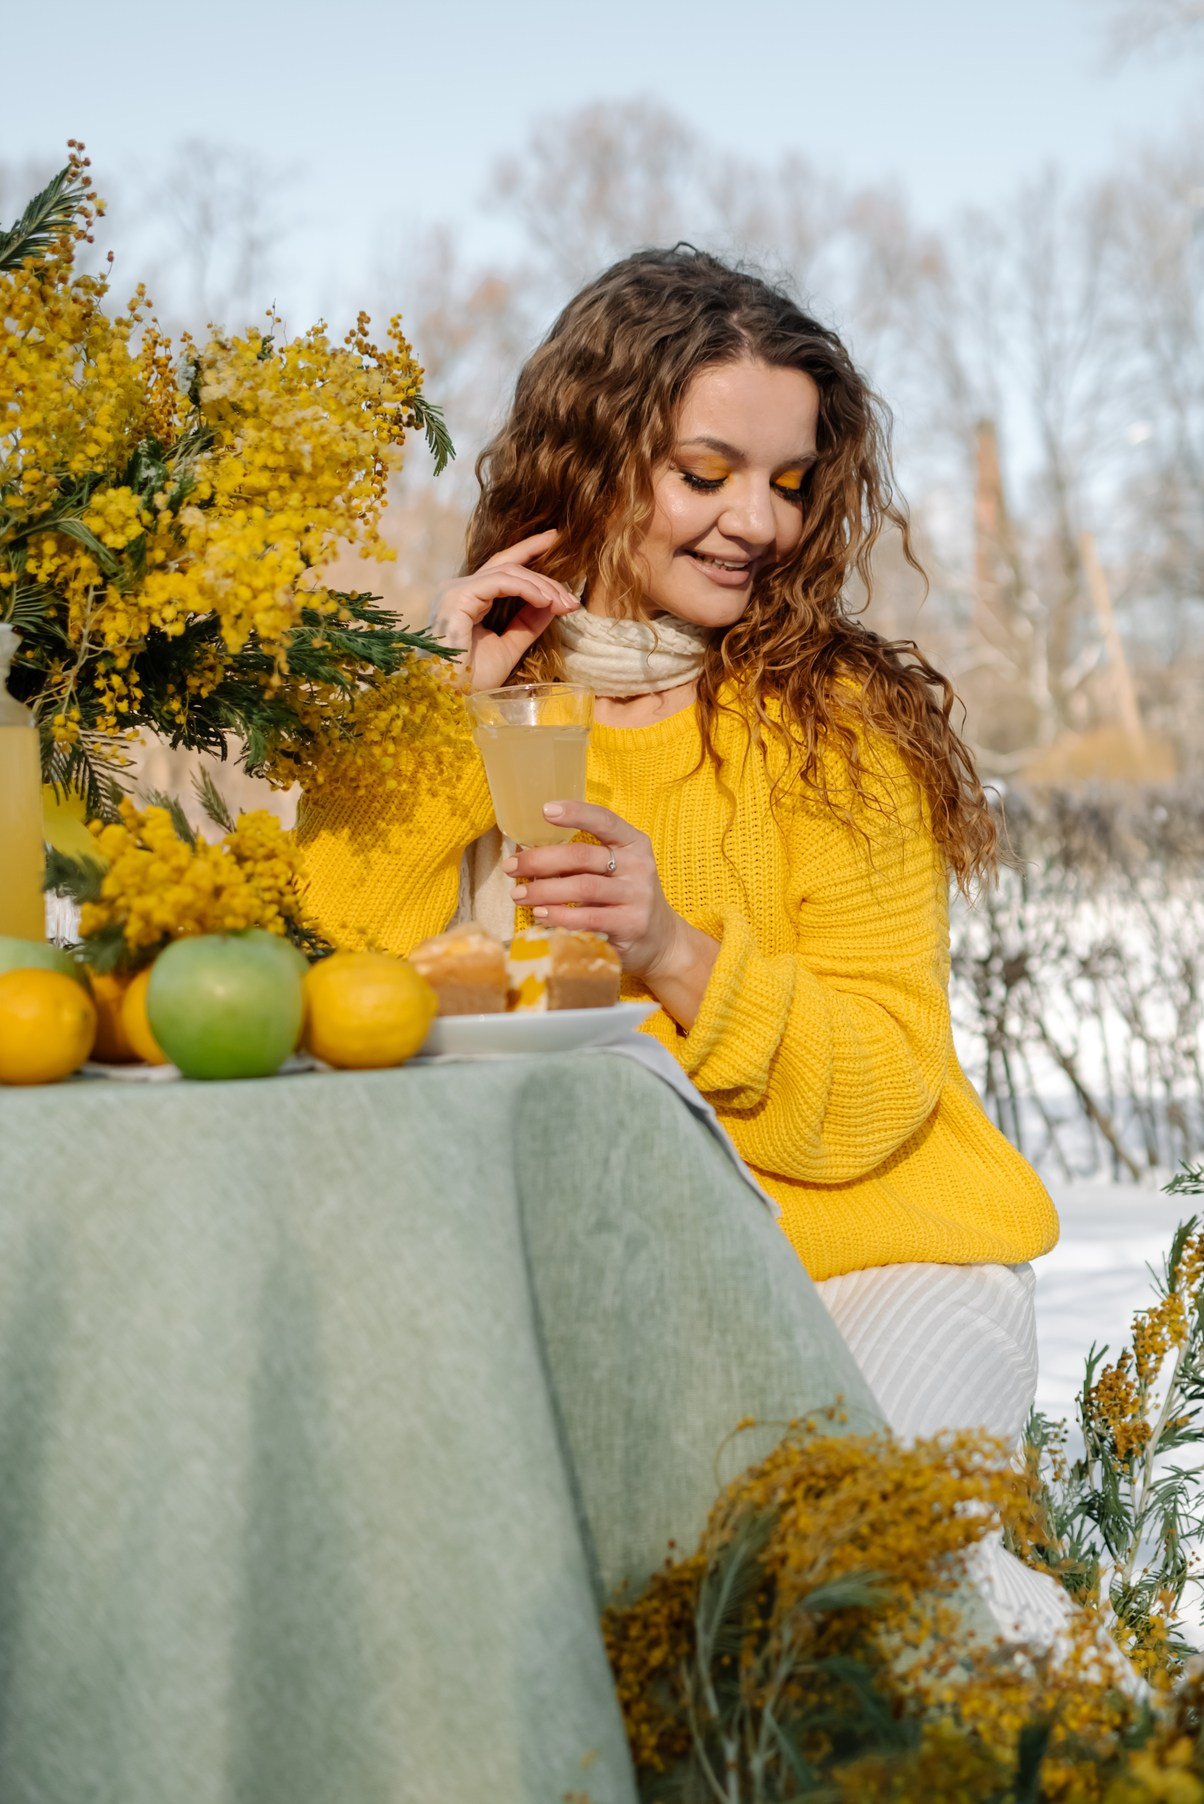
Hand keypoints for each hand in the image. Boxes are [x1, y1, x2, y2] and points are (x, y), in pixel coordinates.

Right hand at [427, 528, 579, 691]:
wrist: (450, 699)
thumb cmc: (471, 681)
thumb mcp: (508, 647)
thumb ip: (527, 624)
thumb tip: (551, 605)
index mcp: (468, 600)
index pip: (503, 569)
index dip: (529, 552)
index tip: (555, 542)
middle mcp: (458, 589)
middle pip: (507, 564)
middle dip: (543, 566)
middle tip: (571, 593)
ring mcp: (456, 590)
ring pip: (508, 571)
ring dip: (542, 586)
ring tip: (564, 603)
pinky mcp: (458, 596)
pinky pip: (500, 582)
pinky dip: (527, 588)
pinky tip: (546, 602)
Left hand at [504, 800, 719, 1028]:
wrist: (661, 939)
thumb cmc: (626, 898)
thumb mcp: (616, 870)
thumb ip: (584, 860)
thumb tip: (529, 854)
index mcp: (634, 843)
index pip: (604, 820)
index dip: (575, 813)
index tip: (545, 810)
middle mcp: (638, 866)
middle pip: (582, 856)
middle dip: (540, 860)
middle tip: (512, 866)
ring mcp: (637, 896)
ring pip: (581, 888)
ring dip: (543, 890)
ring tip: (518, 894)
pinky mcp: (630, 924)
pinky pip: (587, 918)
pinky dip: (558, 916)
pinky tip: (540, 915)